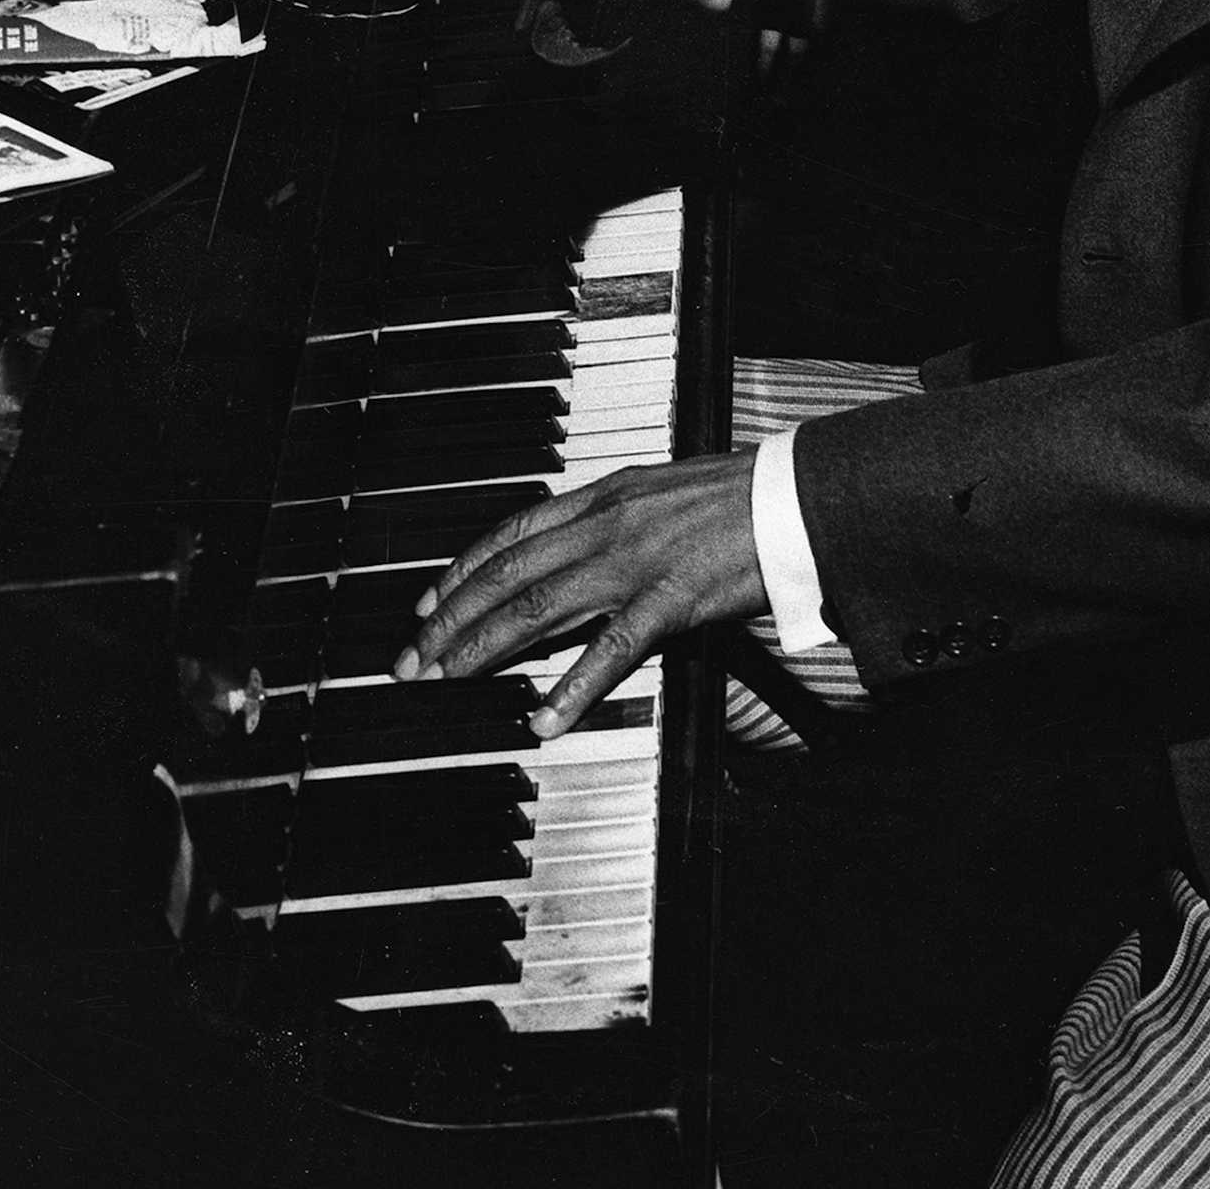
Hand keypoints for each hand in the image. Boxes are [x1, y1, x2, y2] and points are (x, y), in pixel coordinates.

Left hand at [393, 452, 765, 732]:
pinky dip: (572, 686)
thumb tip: (580, 543)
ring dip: (484, 646)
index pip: (513, 530)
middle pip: (510, 572)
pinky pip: (611, 648)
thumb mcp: (664, 491)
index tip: (427, 601)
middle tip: (414, 659)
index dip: (463, 568)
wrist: (796, 494)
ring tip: (448, 680)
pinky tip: (544, 718)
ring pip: (539, 605)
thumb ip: (618, 517)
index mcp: (606, 495)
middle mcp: (608, 523)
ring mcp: (637, 561)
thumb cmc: (741, 494)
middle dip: (451, 617)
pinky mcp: (671, 598)